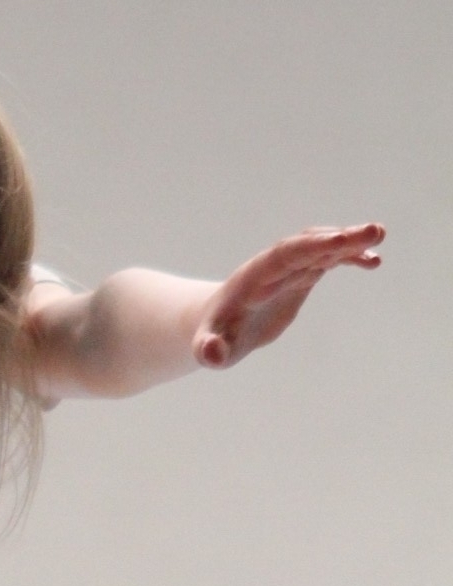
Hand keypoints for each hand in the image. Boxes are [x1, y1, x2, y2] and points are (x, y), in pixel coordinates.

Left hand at [194, 223, 383, 368]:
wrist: (216, 327)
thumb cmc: (212, 338)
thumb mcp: (207, 348)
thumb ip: (209, 349)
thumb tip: (211, 353)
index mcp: (255, 278)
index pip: (285, 256)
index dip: (310, 247)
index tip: (339, 240)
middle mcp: (274, 267)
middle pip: (308, 245)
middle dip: (338, 238)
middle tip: (374, 232)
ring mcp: (289, 270)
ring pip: (321, 248)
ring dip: (350, 242)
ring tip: (379, 237)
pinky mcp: (300, 277)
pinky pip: (327, 261)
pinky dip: (349, 258)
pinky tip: (373, 262)